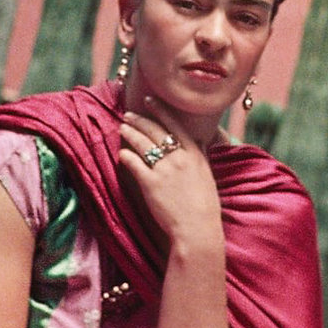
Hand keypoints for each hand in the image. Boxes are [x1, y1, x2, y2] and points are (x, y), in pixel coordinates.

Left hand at [119, 98, 224, 254]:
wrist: (197, 228)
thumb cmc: (205, 206)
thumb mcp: (207, 175)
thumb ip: (200, 156)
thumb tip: (198, 142)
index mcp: (194, 153)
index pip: (174, 124)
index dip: (160, 110)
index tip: (149, 100)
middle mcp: (179, 157)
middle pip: (155, 131)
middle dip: (139, 120)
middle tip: (128, 115)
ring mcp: (164, 169)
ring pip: (143, 143)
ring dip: (130, 133)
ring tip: (122, 128)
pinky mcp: (151, 183)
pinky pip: (134, 164)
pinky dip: (126, 156)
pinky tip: (121, 153)